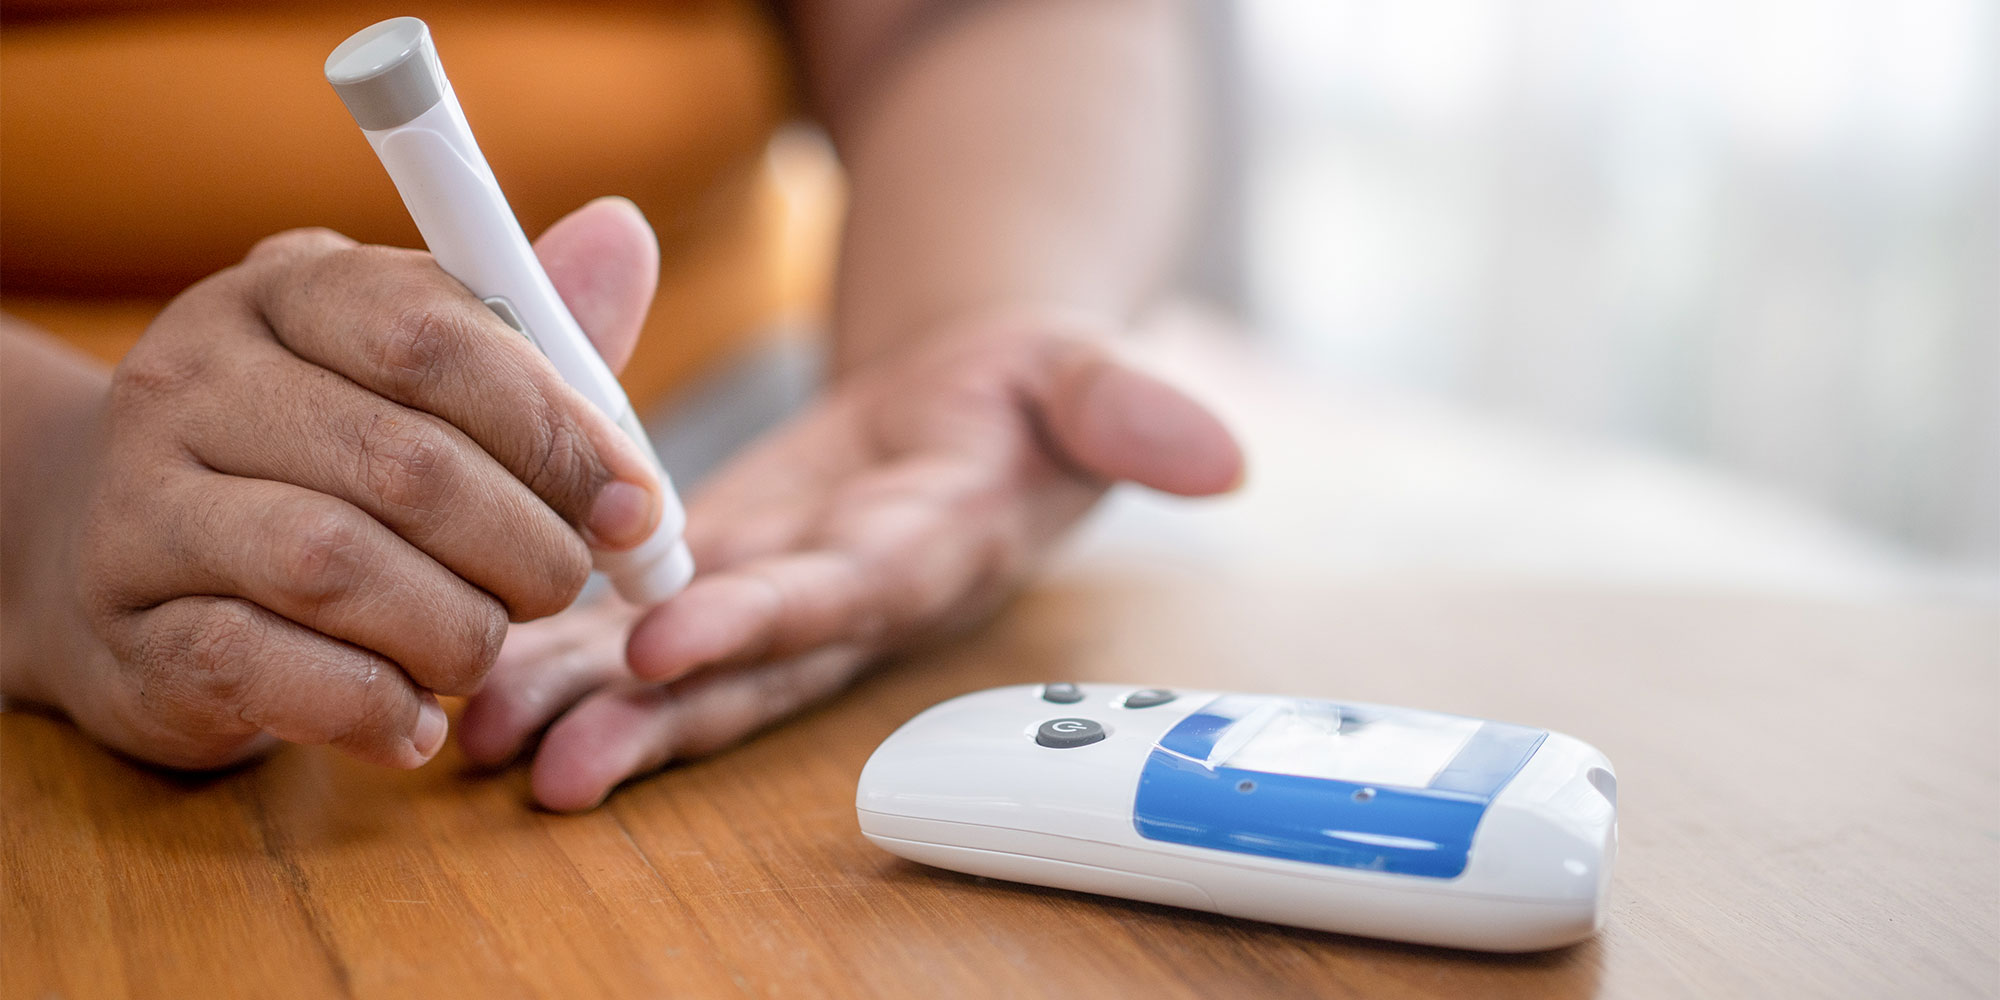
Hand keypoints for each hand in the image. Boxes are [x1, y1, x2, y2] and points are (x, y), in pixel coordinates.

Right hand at [11, 198, 665, 769]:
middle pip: (403, 462)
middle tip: (564, 586)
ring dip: (453, 628)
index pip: (433, 333)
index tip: (634, 504)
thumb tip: (626, 234)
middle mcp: (191, 378)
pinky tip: (417, 721)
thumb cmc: (336, 464)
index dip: (556, 428)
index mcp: (286, 289)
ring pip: (332, 567)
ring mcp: (140, 503)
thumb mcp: (434, 384)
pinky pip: (262, 666)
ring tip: (484, 649)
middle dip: (525, 544)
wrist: (142, 569)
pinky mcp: (129, 629)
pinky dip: (370, 705)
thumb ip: (538, 337)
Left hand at [459, 309, 1244, 809]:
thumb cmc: (1027, 393)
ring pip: (681, 670)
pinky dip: (562, 654)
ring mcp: (779, 599)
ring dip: (585, 705)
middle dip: (651, 717)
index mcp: (927, 549)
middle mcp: (845, 599)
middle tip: (549, 759)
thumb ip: (1129, 409)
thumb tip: (1223, 458)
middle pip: (746, 668)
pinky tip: (480, 679)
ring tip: (482, 739)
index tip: (672, 638)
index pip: (847, 595)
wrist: (976, 415)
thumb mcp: (1081, 376)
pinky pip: (641, 629)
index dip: (765, 621)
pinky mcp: (725, 578)